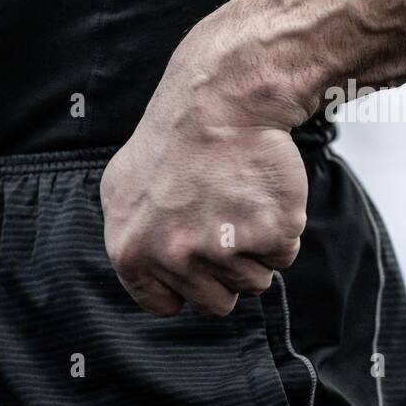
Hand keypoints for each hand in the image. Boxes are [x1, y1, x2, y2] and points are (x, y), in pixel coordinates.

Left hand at [99, 28, 307, 317]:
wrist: (223, 100)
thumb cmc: (177, 137)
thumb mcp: (123, 187)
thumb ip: (134, 238)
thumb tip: (147, 271)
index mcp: (131, 252)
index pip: (164, 304)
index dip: (184, 283)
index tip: (195, 254)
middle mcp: (173, 257)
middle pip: (214, 302)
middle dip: (223, 268)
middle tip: (223, 219)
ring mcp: (222, 249)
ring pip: (252, 283)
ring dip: (253, 249)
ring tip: (240, 200)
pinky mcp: (268, 235)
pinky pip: (282, 257)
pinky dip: (281, 230)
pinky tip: (261, 194)